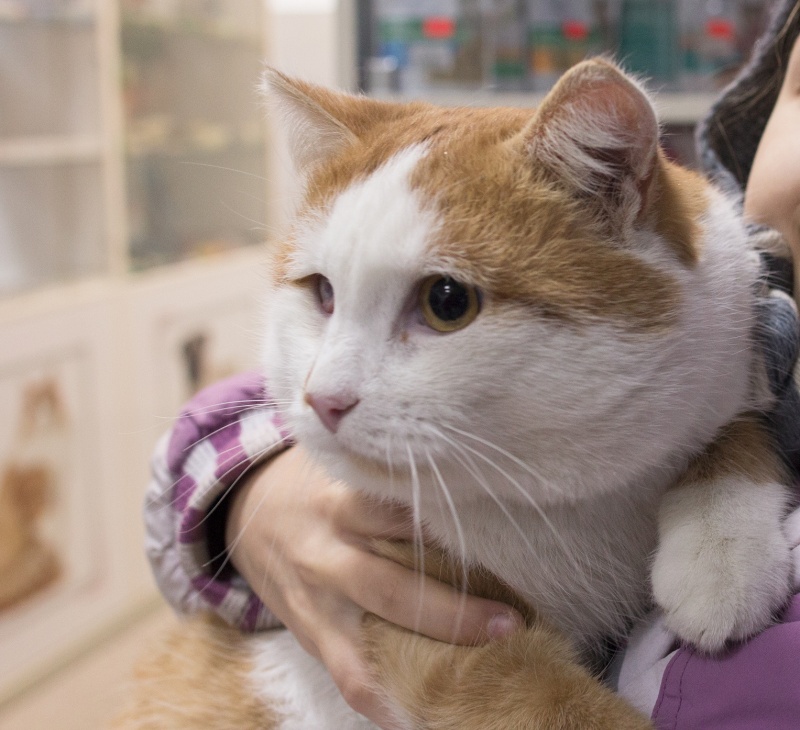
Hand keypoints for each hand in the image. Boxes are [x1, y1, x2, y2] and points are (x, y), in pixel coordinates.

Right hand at [225, 446, 523, 727]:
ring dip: (429, 663)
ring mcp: (316, 601)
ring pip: (373, 644)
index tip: (500, 543)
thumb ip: (385, 472)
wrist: (245, 511)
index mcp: (338, 502)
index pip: (400, 514)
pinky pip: (349, 678)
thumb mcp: (340, 461)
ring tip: (482, 672)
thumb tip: (462, 477)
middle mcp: (326, 553)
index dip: (450, 529)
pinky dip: (386, 703)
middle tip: (510, 622)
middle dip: (455, 612)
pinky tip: (422, 715)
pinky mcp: (310, 633)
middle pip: (395, 586)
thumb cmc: (313, 481)